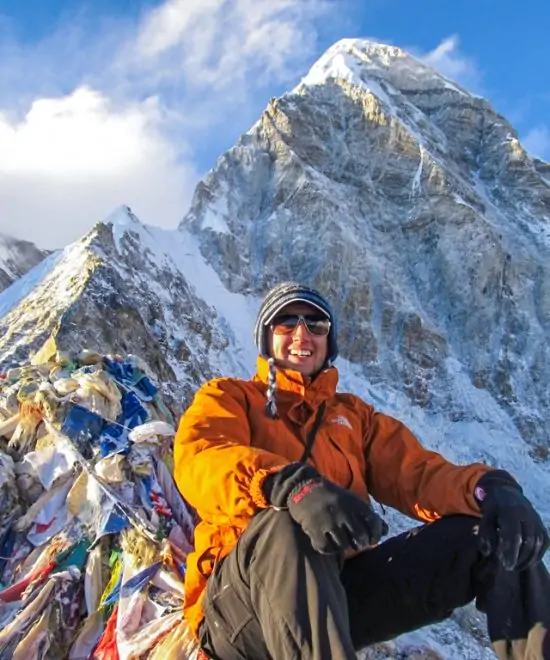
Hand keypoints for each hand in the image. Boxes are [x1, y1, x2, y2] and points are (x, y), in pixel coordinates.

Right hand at [263, 463, 388, 553]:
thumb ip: (368, 515)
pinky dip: (328, 548)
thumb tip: (387, 531)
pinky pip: (326, 548)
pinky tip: (327, 542)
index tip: (371, 539)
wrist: (302, 487)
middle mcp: (343, 512)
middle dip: (360, 544)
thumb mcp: (351, 501)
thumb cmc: (331, 497)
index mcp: (354, 503)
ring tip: (340, 541)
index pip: (374, 523)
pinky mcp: (314, 529)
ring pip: (343, 546)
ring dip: (343, 546)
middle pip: (360, 538)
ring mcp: (328, 521)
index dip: (376, 535)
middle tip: (356, 543)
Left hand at [476, 470, 548, 570]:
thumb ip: (486, 534)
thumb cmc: (494, 508)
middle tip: (510, 567)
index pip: (514, 534)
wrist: (507, 492)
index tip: (506, 565)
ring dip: (529, 558)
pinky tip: (529, 562)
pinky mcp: (541, 524)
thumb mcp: (485, 517)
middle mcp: (526, 514)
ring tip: (517, 566)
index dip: (511, 551)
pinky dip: (538, 554)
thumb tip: (488, 553)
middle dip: (520, 557)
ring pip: (538, 542)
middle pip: (528, 540)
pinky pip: (544, 541)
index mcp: (509, 511)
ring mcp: (536, 519)